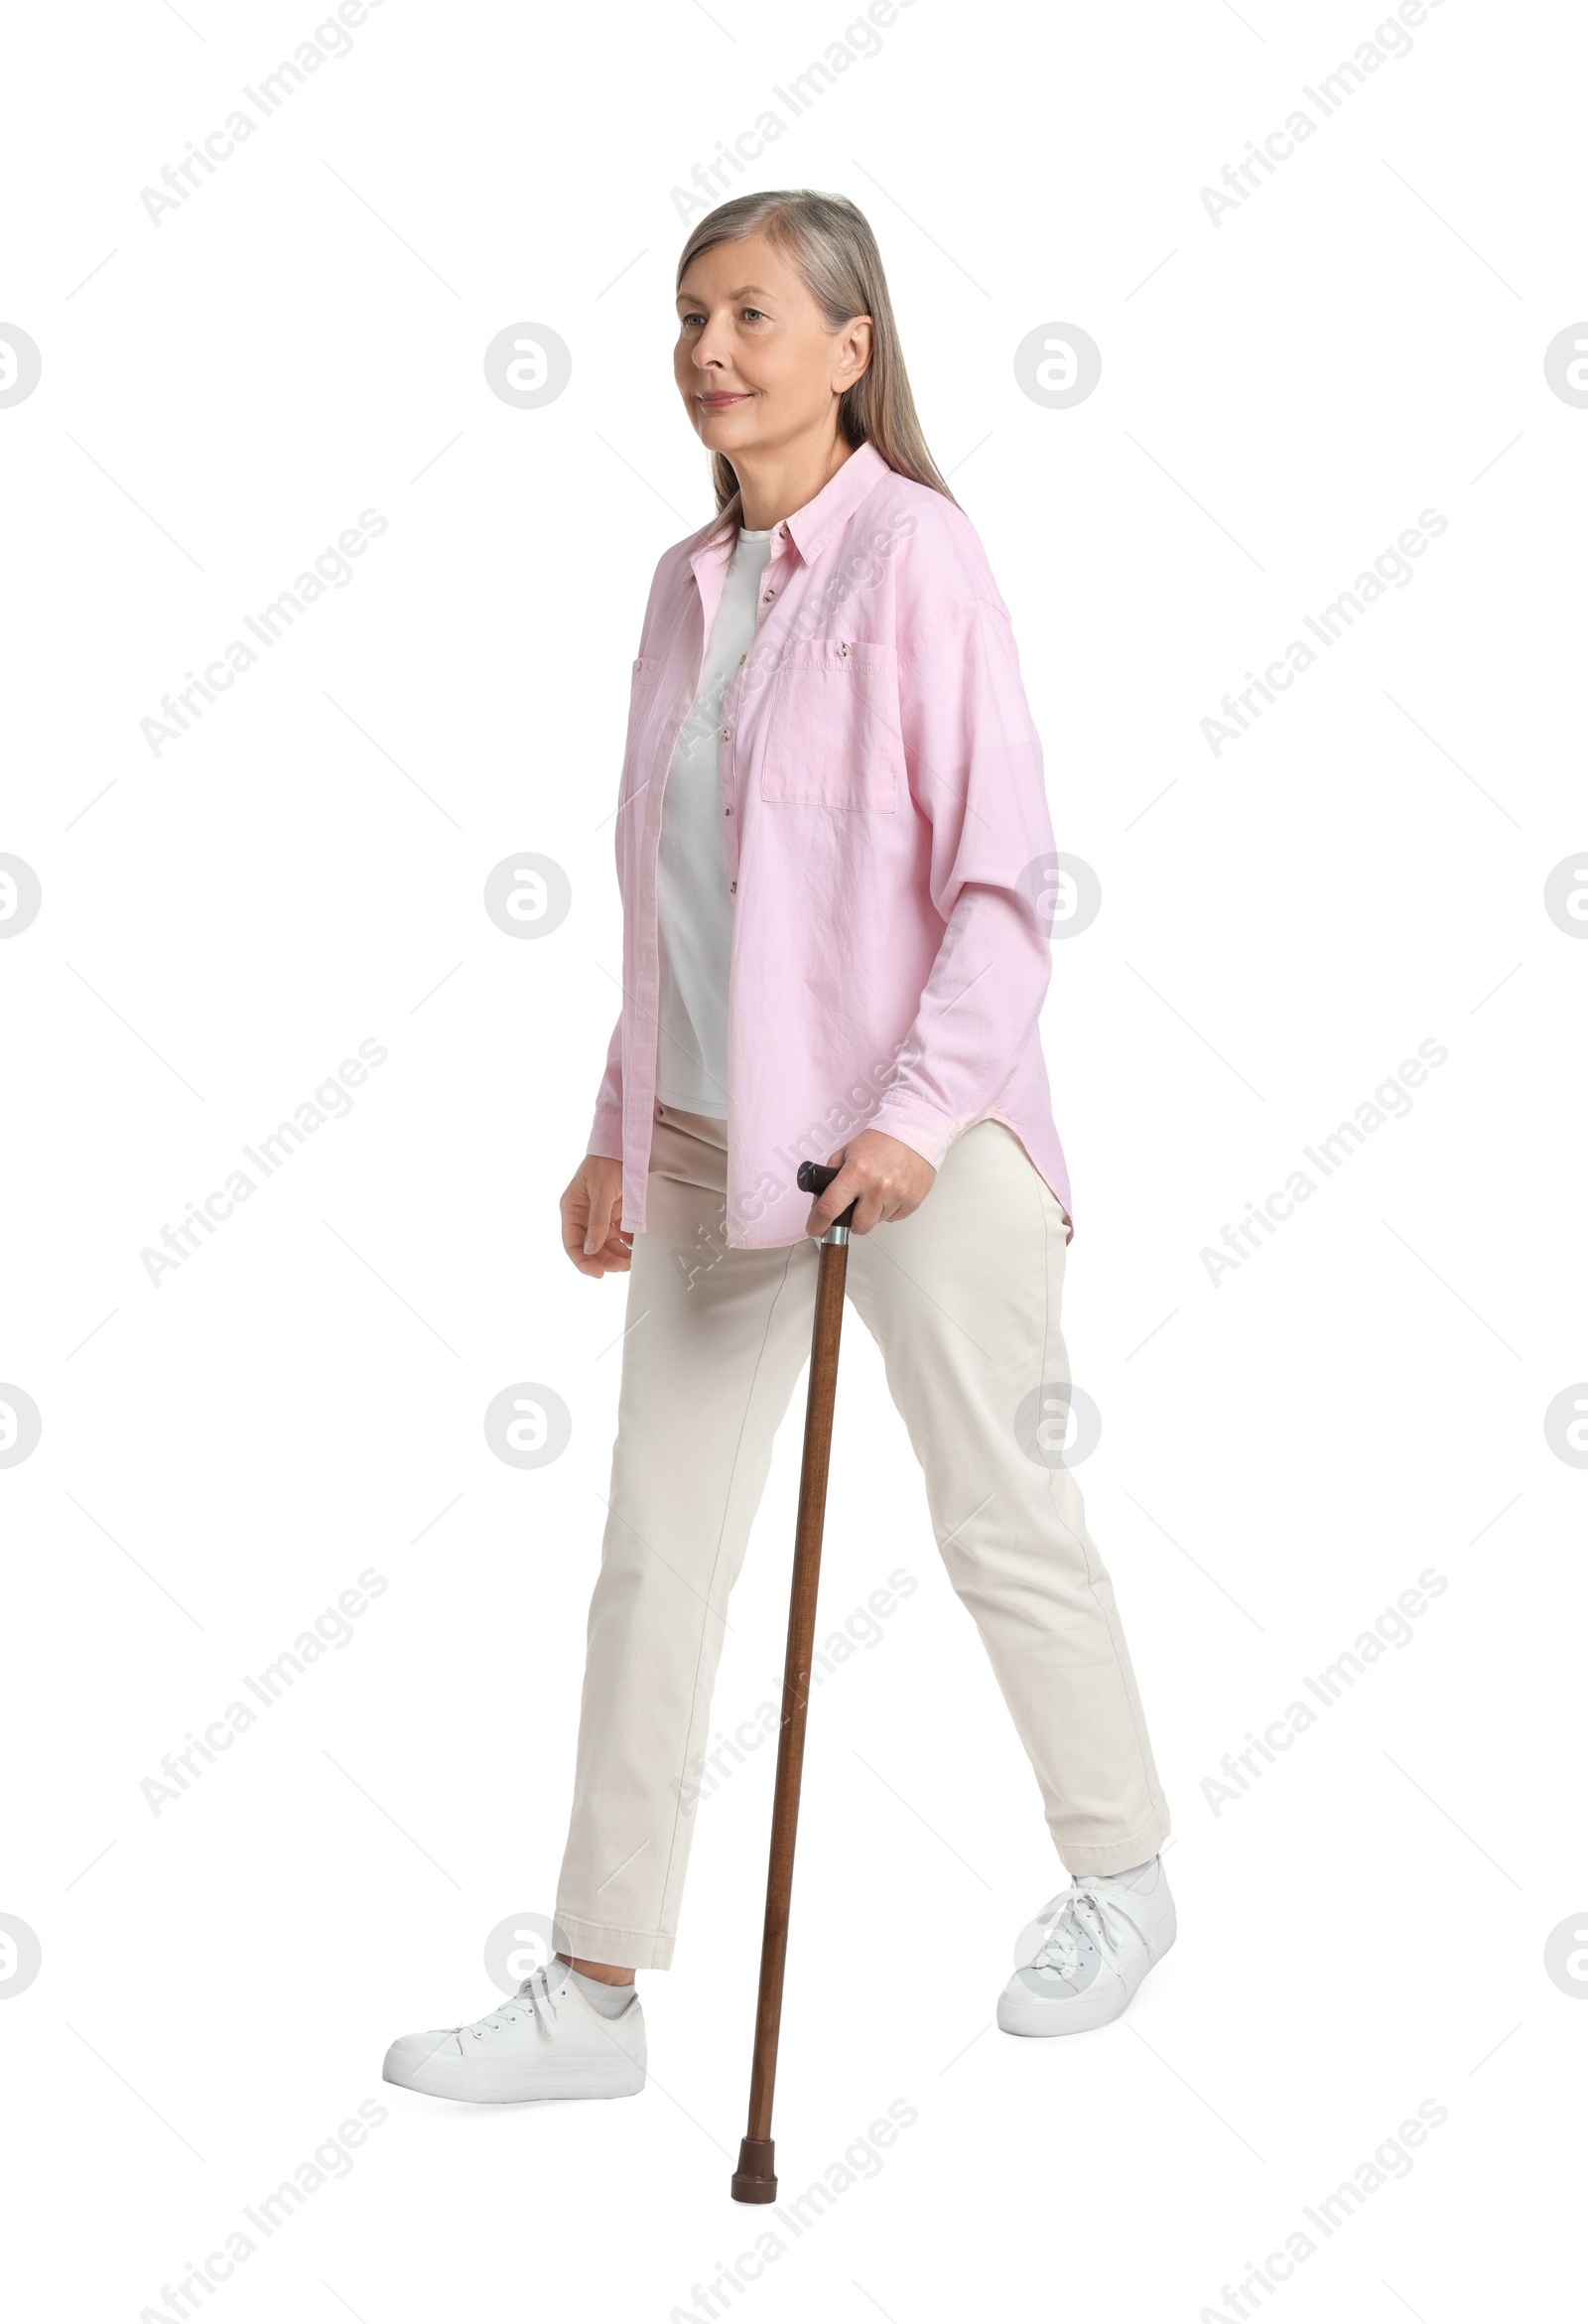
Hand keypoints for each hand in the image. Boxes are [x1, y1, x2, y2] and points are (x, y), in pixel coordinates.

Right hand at [561, 1154, 631, 1276]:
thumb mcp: (601, 1191)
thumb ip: (597, 1221)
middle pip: (591, 1248)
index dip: (582, 1262)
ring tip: (633, 1259)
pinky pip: (621, 1235)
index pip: (572, 1244)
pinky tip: (637, 1247)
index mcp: (572, 1210)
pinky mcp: (617, 1213)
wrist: (626, 1145)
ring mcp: (601, 1215)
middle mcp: (584, 1215)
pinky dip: (628, 1243)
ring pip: (607, 1245)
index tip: (598, 1274)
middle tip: (625, 1266)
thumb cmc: (606, 1162)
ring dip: (619, 1254)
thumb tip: (590, 1250)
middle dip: (606, 1260)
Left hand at [804, 1129, 934, 1237]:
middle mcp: (878, 1187)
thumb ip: (829, 1178)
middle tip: (853, 1207)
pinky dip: (889, 1209)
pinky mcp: (913, 1201)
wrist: (914, 1133)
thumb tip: (819, 1205)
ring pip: (876, 1222)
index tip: (814, 1229)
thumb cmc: (881, 1141)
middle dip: (851, 1221)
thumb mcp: (846, 1153)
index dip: (817, 1224)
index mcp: (857, 1172)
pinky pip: (894, 1218)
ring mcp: (898, 1195)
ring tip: (876, 1190)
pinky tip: (890, 1191)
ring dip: (872, 1212)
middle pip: (857, 1226)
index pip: (829, 1208)